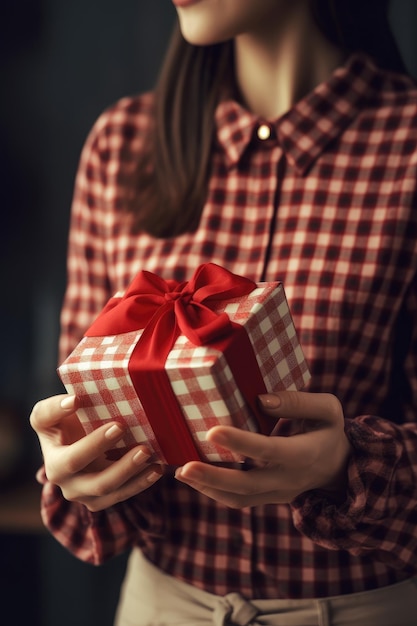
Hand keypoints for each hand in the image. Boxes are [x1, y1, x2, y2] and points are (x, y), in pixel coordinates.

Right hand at [30, 394, 162, 511]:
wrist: (69, 439)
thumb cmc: (61, 422)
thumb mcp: (48, 414)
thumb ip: (54, 408)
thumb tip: (74, 400)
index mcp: (54, 465)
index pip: (73, 459)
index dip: (95, 444)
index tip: (120, 425)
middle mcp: (68, 486)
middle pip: (97, 483)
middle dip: (122, 466)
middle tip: (144, 447)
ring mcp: (85, 495)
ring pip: (113, 492)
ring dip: (135, 476)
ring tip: (153, 457)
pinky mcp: (100, 499)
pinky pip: (122, 495)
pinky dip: (141, 482)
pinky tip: (157, 469)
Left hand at [175, 391, 351, 507]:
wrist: (340, 468)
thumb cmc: (329, 430)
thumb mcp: (328, 409)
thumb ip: (298, 402)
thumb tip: (260, 399)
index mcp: (304, 453)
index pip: (269, 450)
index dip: (241, 443)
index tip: (213, 431)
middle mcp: (288, 478)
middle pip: (248, 485)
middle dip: (214, 477)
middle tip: (184, 467)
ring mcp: (277, 492)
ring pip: (239, 498)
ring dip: (207, 488)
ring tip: (179, 472)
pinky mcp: (267, 497)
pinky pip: (239, 501)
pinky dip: (213, 492)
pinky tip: (191, 477)